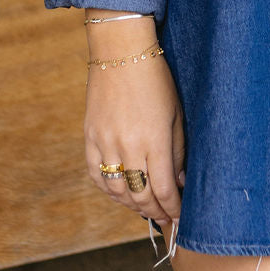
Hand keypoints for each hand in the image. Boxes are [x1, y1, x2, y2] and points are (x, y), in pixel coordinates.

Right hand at [84, 51, 186, 232]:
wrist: (121, 51)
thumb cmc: (156, 79)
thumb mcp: (176, 114)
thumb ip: (177, 151)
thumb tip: (177, 183)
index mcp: (155, 139)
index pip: (163, 189)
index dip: (172, 208)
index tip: (180, 218)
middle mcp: (128, 145)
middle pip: (140, 195)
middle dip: (155, 212)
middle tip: (165, 219)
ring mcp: (105, 142)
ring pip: (116, 191)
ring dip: (132, 206)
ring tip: (145, 209)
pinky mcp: (89, 136)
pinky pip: (95, 174)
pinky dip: (108, 189)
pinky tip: (120, 193)